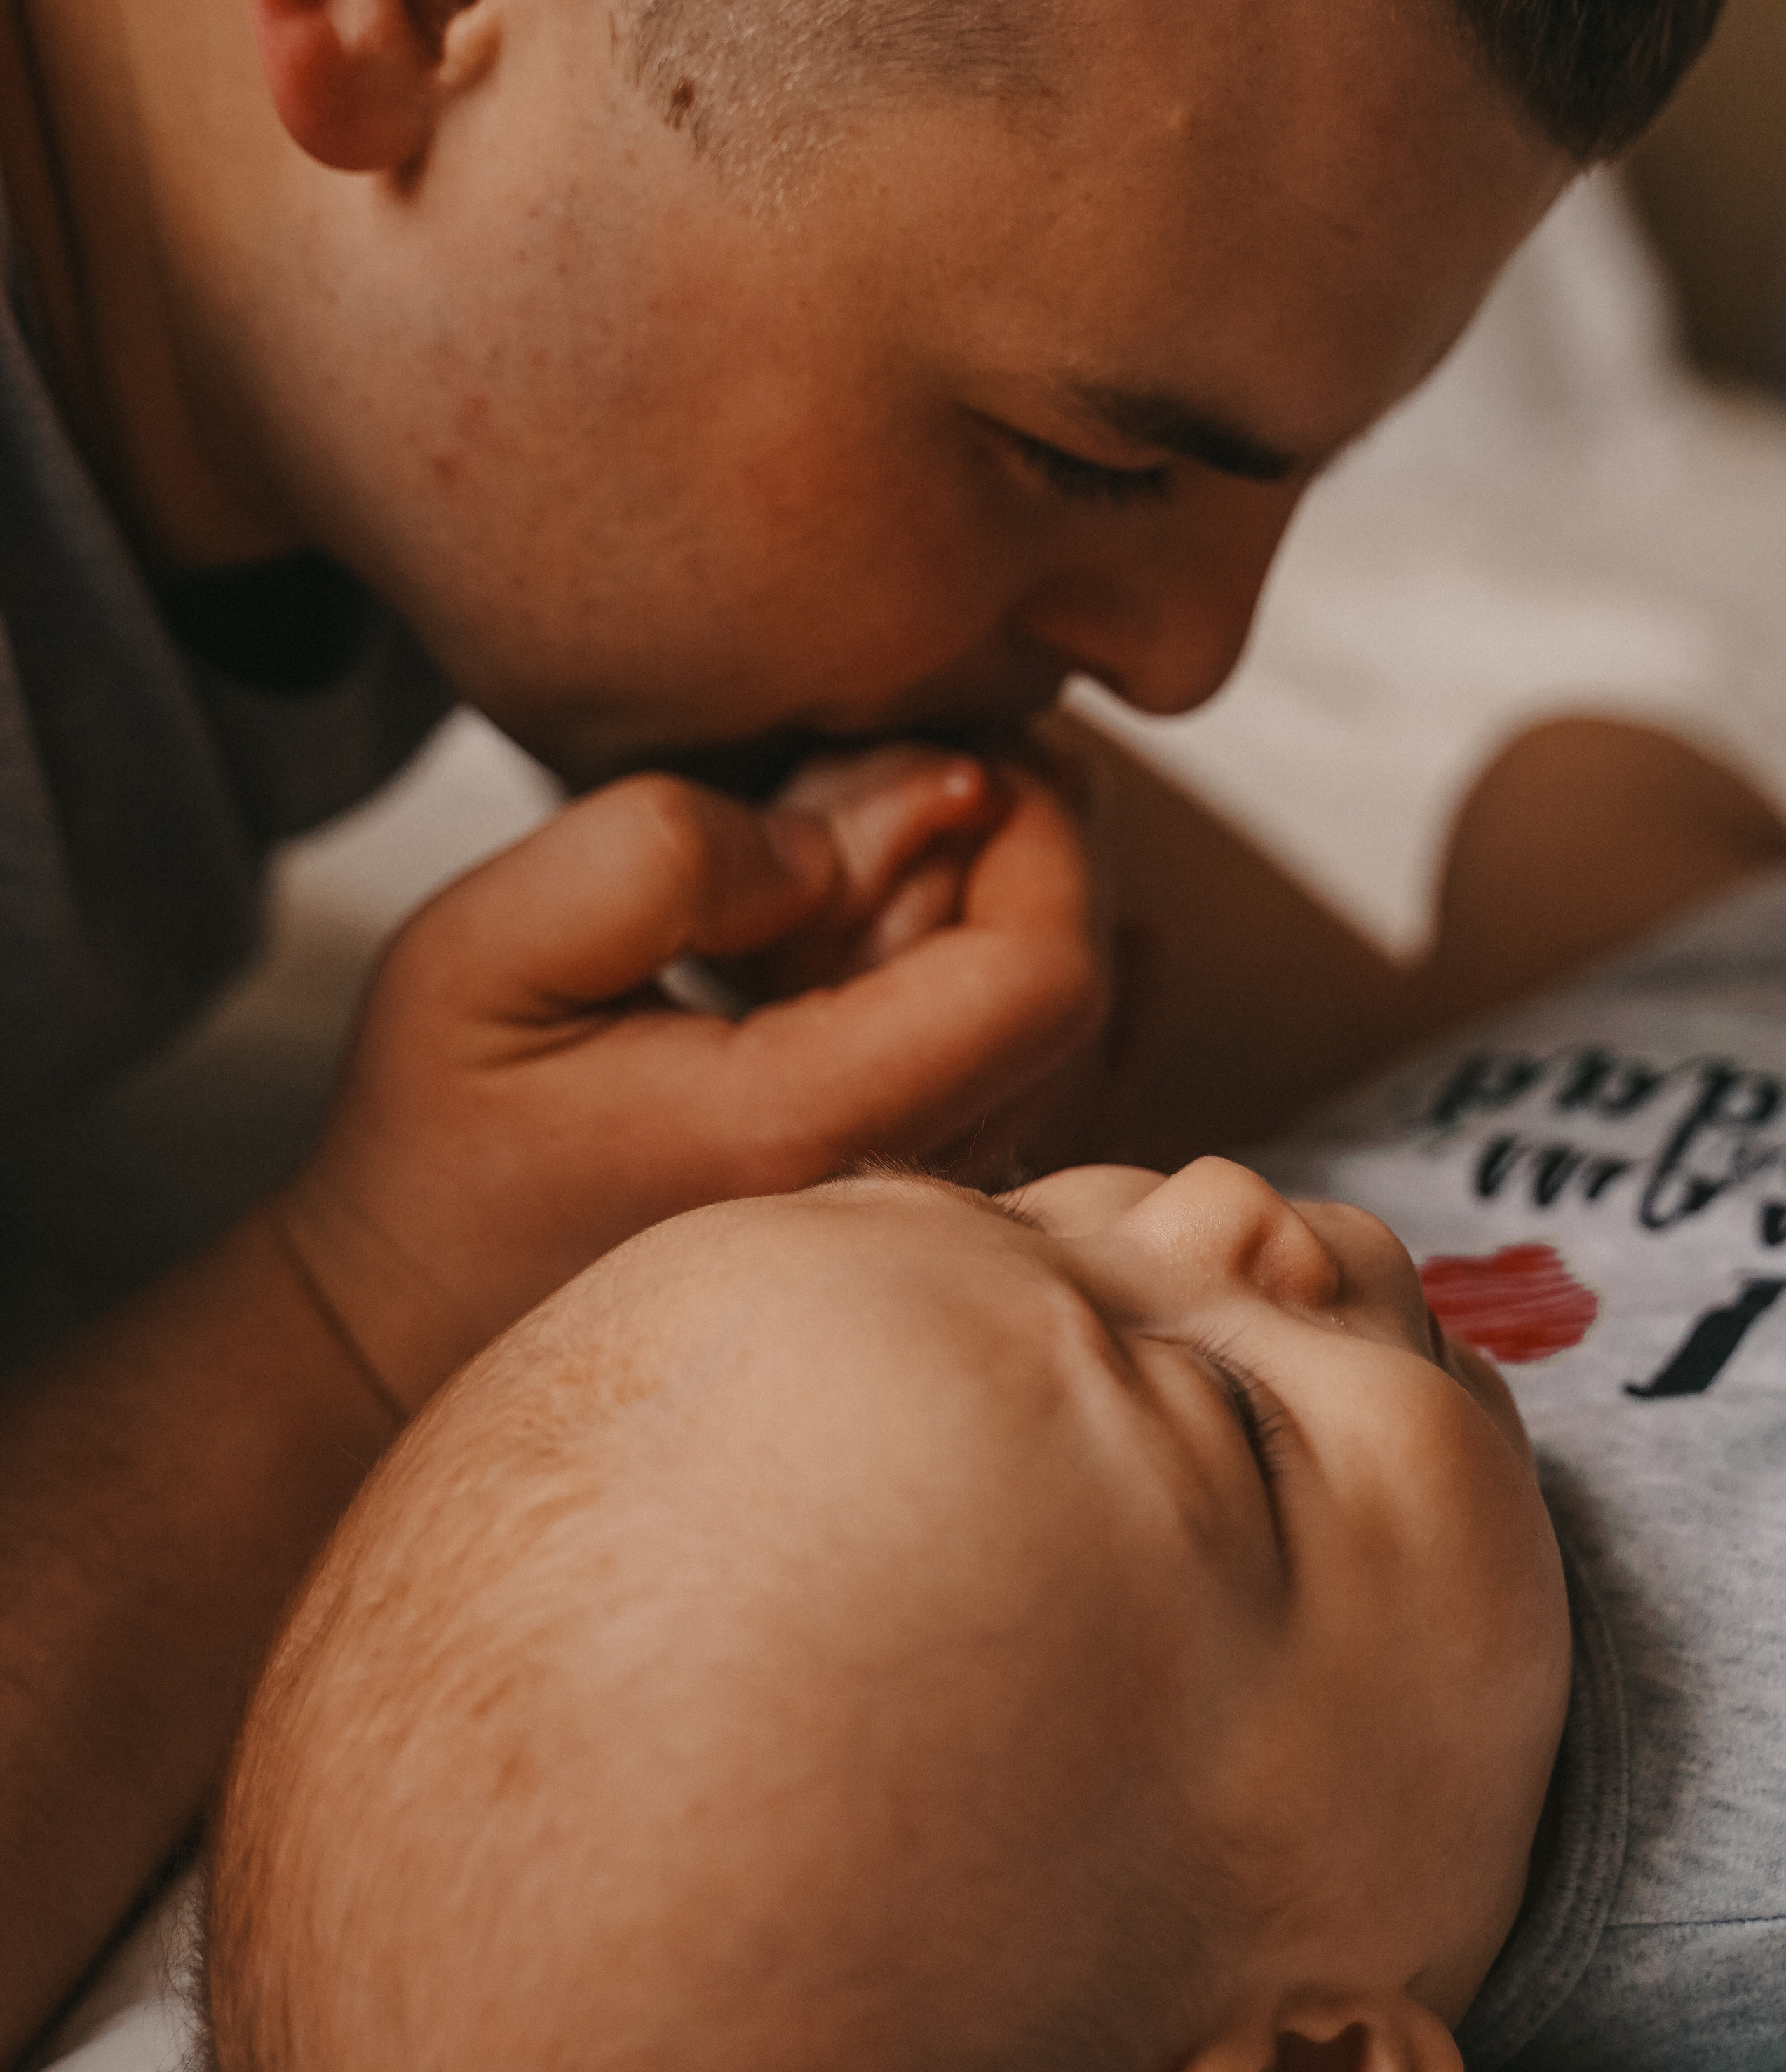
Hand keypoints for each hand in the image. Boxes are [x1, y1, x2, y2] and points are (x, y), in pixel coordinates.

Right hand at [275, 761, 1101, 1410]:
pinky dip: (1007, 984)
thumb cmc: (440, 1134)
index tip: (954, 754)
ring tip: (855, 868)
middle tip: (877, 788)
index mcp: (804, 1132)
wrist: (418, 1316)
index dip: (1043, 835)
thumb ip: (663, 856)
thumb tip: (860, 826)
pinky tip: (915, 931)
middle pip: (1081, 994)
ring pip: (1076, 1042)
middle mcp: (900, 1205)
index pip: (1046, 977)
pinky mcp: (916, 1224)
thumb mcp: (484, 950)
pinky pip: (1052, 1094)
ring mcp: (921, 1233)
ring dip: (1003, 916)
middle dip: (1018, 849)